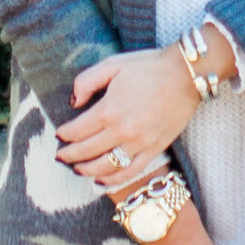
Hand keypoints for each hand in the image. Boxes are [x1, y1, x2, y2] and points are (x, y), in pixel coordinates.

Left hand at [58, 46, 197, 193]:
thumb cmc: (148, 66)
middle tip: (60, 156)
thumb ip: (86, 81)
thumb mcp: (112, 64)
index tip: (59, 135)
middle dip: (69, 155)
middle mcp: (122, 131)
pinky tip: (102, 180)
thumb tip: (73, 102)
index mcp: (108, 110)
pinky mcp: (154, 149)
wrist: (185, 75)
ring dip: (87, 170)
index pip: (77, 131)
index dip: (64, 135)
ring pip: (106, 166)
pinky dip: (113, 179)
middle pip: (87, 151)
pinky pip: (130, 171)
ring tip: (77, 169)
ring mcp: (139, 144)